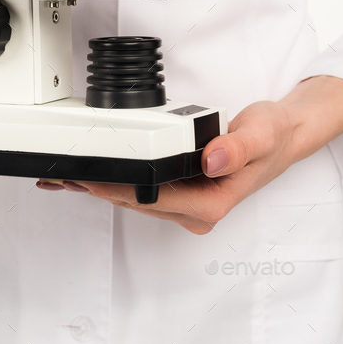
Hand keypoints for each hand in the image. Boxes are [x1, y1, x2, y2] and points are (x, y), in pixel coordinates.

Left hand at [37, 76, 342, 233]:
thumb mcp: (260, 133)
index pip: (151, 198)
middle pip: (135, 203)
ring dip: (99, 188)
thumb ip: (238, 146)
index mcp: (211, 203)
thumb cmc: (273, 136)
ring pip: (134, 200)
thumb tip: (212, 157)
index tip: (84, 176)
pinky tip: (92, 177)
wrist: (284, 135)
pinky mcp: (183, 192)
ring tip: (63, 177)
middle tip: (58, 175)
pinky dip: (115, 183)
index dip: (113, 187)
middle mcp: (196, 209)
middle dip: (95, 189)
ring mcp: (188, 203)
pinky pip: (142, 191)